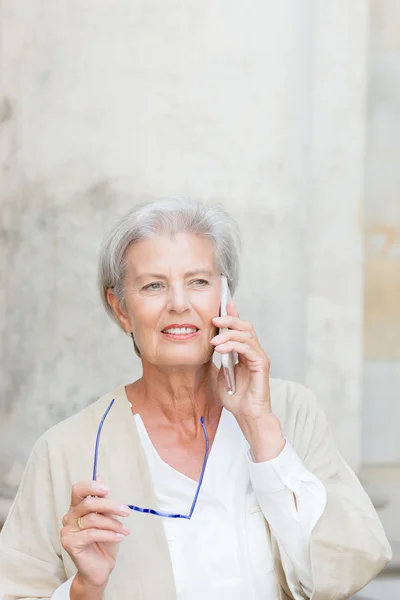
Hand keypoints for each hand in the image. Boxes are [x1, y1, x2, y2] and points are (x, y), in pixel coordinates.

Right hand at [61, 480, 130, 590]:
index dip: (91, 486)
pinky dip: (109, 534)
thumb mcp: (107, 518)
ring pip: (93, 519)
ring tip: (124, 530)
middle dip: (110, 505)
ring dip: (113, 523)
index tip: (107, 489)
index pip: (78, 489)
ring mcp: (67, 530)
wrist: (100, 568)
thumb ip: (102, 500)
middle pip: (88, 503)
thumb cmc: (104, 542)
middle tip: (126, 511)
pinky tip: (120, 537)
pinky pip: (92, 533)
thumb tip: (99, 476)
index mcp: (77, 507)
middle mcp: (69, 517)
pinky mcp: (70, 543)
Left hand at [211, 301, 284, 460]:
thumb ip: (220, 358)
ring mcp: (259, 357)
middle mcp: (254, 352)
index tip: (224, 303)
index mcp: (245, 352)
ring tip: (214, 340)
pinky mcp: (261, 365)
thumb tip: (211, 344)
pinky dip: (233, 345)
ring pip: (247, 335)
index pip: (240, 328)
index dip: (233, 315)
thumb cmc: (235, 397)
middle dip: (230, 320)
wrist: (246, 415)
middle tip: (214, 320)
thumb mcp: (221, 373)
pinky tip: (221, 349)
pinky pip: (248, 349)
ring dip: (229, 334)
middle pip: (245, 327)